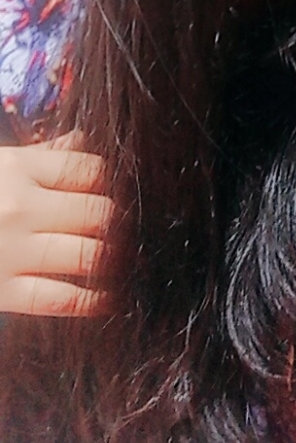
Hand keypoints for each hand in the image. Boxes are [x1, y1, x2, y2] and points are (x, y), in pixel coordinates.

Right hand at [0, 130, 112, 315]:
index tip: (124, 190)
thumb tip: (84, 142)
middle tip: (135, 229)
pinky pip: (59, 298)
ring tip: (127, 262)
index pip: (89, 170)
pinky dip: (92, 301)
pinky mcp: (1, 292)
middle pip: (99, 212)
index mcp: (18, 168)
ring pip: (88, 254)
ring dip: (114, 260)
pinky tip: (109, 300)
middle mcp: (20, 207)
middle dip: (121, 222)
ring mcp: (12, 251)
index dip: (114, 180)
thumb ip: (41, 155)